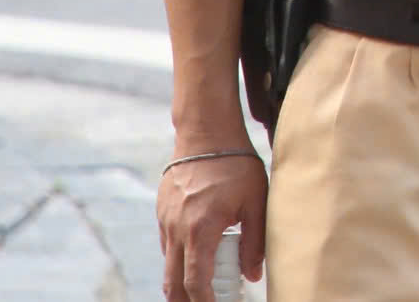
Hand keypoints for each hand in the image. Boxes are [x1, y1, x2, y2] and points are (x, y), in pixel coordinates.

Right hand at [156, 151, 264, 300]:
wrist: (206, 132)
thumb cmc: (235, 164)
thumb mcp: (256, 201)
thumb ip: (255, 241)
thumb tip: (253, 274)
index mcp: (201, 230)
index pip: (196, 282)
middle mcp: (177, 230)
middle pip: (173, 283)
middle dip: (186, 301)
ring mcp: (166, 222)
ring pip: (168, 265)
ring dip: (181, 282)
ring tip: (202, 289)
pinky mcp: (162, 213)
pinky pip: (167, 246)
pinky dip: (178, 260)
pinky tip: (195, 258)